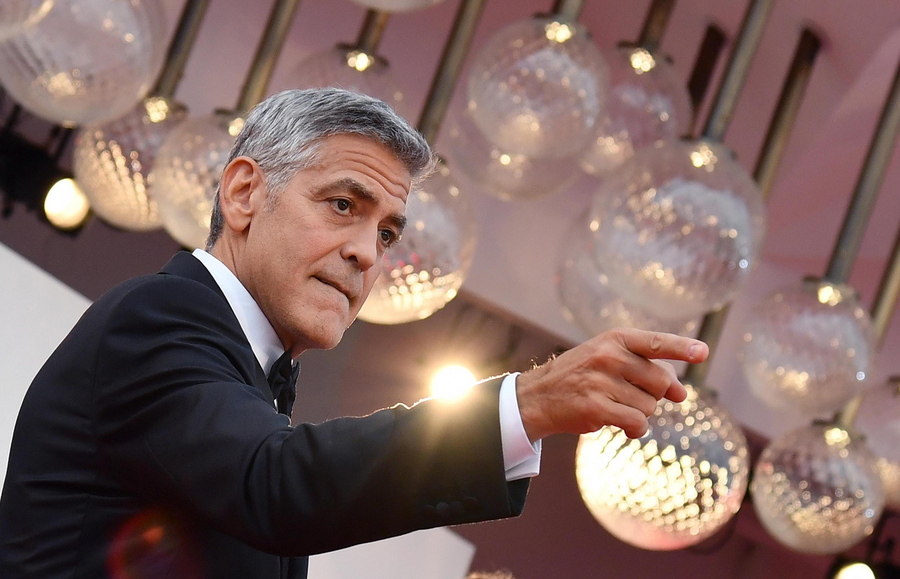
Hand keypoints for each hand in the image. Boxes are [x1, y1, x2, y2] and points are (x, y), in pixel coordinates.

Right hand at [515, 328, 708, 440]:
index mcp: (615, 339)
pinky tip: (626, 428)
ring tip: (618, 408)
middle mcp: (609, 356)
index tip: (703, 352)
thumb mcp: (608, 357)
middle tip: (635, 396)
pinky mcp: (596, 408)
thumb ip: (646, 368)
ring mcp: (601, 381)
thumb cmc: (582, 375)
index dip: (682, 348)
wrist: (540, 396)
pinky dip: (637, 429)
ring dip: (641, 413)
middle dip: (656, 394)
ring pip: (650, 406)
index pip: (655, 342)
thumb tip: (682, 393)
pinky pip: (637, 423)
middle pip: (661, 381)